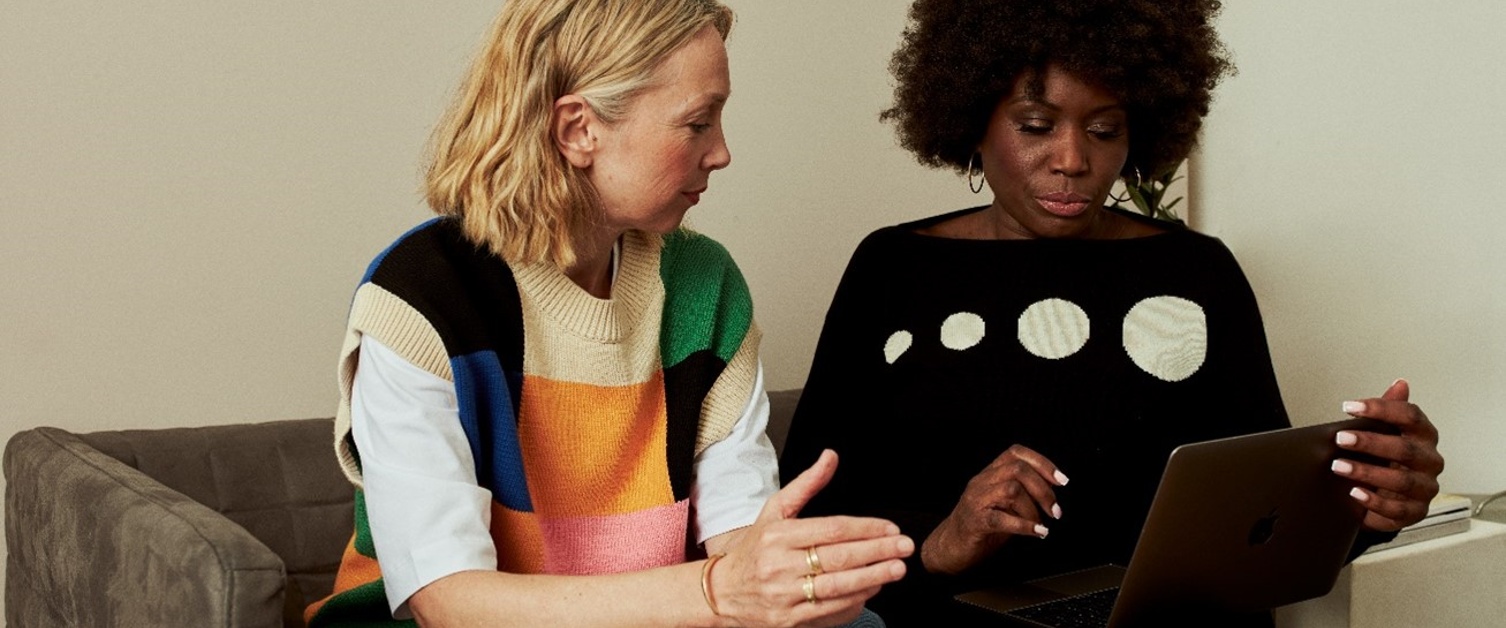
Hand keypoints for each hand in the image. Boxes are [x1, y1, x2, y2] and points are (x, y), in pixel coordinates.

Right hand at [713, 449, 912, 627]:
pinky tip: (872, 589)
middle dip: (877, 552)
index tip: (890, 528)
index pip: (832, 529)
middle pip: (838, 558)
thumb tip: (831, 456)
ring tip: (896, 569)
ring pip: (837, 587)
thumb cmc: (754, 549)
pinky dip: (854, 601)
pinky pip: (829, 611)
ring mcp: (784, 595)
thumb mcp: (774, 511)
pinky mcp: (789, 620)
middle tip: (904, 547)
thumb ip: (806, 485)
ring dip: (872, 577)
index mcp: (778, 535)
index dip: (866, 529)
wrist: (722, 593)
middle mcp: (780, 565)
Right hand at [922, 444, 1066, 574]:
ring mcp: (976, 500)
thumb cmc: (980, 525)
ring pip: (1011, 490)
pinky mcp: (974, 522)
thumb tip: (1052, 495)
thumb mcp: (1003, 503)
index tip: (1061, 481)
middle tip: (1055, 510)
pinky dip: (1025, 526)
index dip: (1042, 463)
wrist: (949, 546)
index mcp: (989, 474)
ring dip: (1034, 509)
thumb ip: (1022, 494)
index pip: (1016, 453)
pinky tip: (1037, 532)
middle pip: (1017, 469)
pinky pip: (1001, 519)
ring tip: (1041, 524)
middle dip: (1043, 490)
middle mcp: (981, 482)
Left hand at [1329, 379, 1444, 530]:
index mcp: (1424, 436)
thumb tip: (1401, 384)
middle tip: (1340, 438)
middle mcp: (1430, 461)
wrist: (1385, 495)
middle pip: (1405, 450)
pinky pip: (1398, 509)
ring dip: (1367, 472)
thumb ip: (1389, 410)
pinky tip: (1354, 493)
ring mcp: (1425, 488)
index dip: (1381, 409)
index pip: (1410, 416)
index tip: (1349, 406)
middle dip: (1370, 443)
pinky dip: (1375, 501)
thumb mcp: (1383, 433)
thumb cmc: (1385, 458)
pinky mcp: (1416, 512)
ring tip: (1338, 466)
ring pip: (1401, 481)